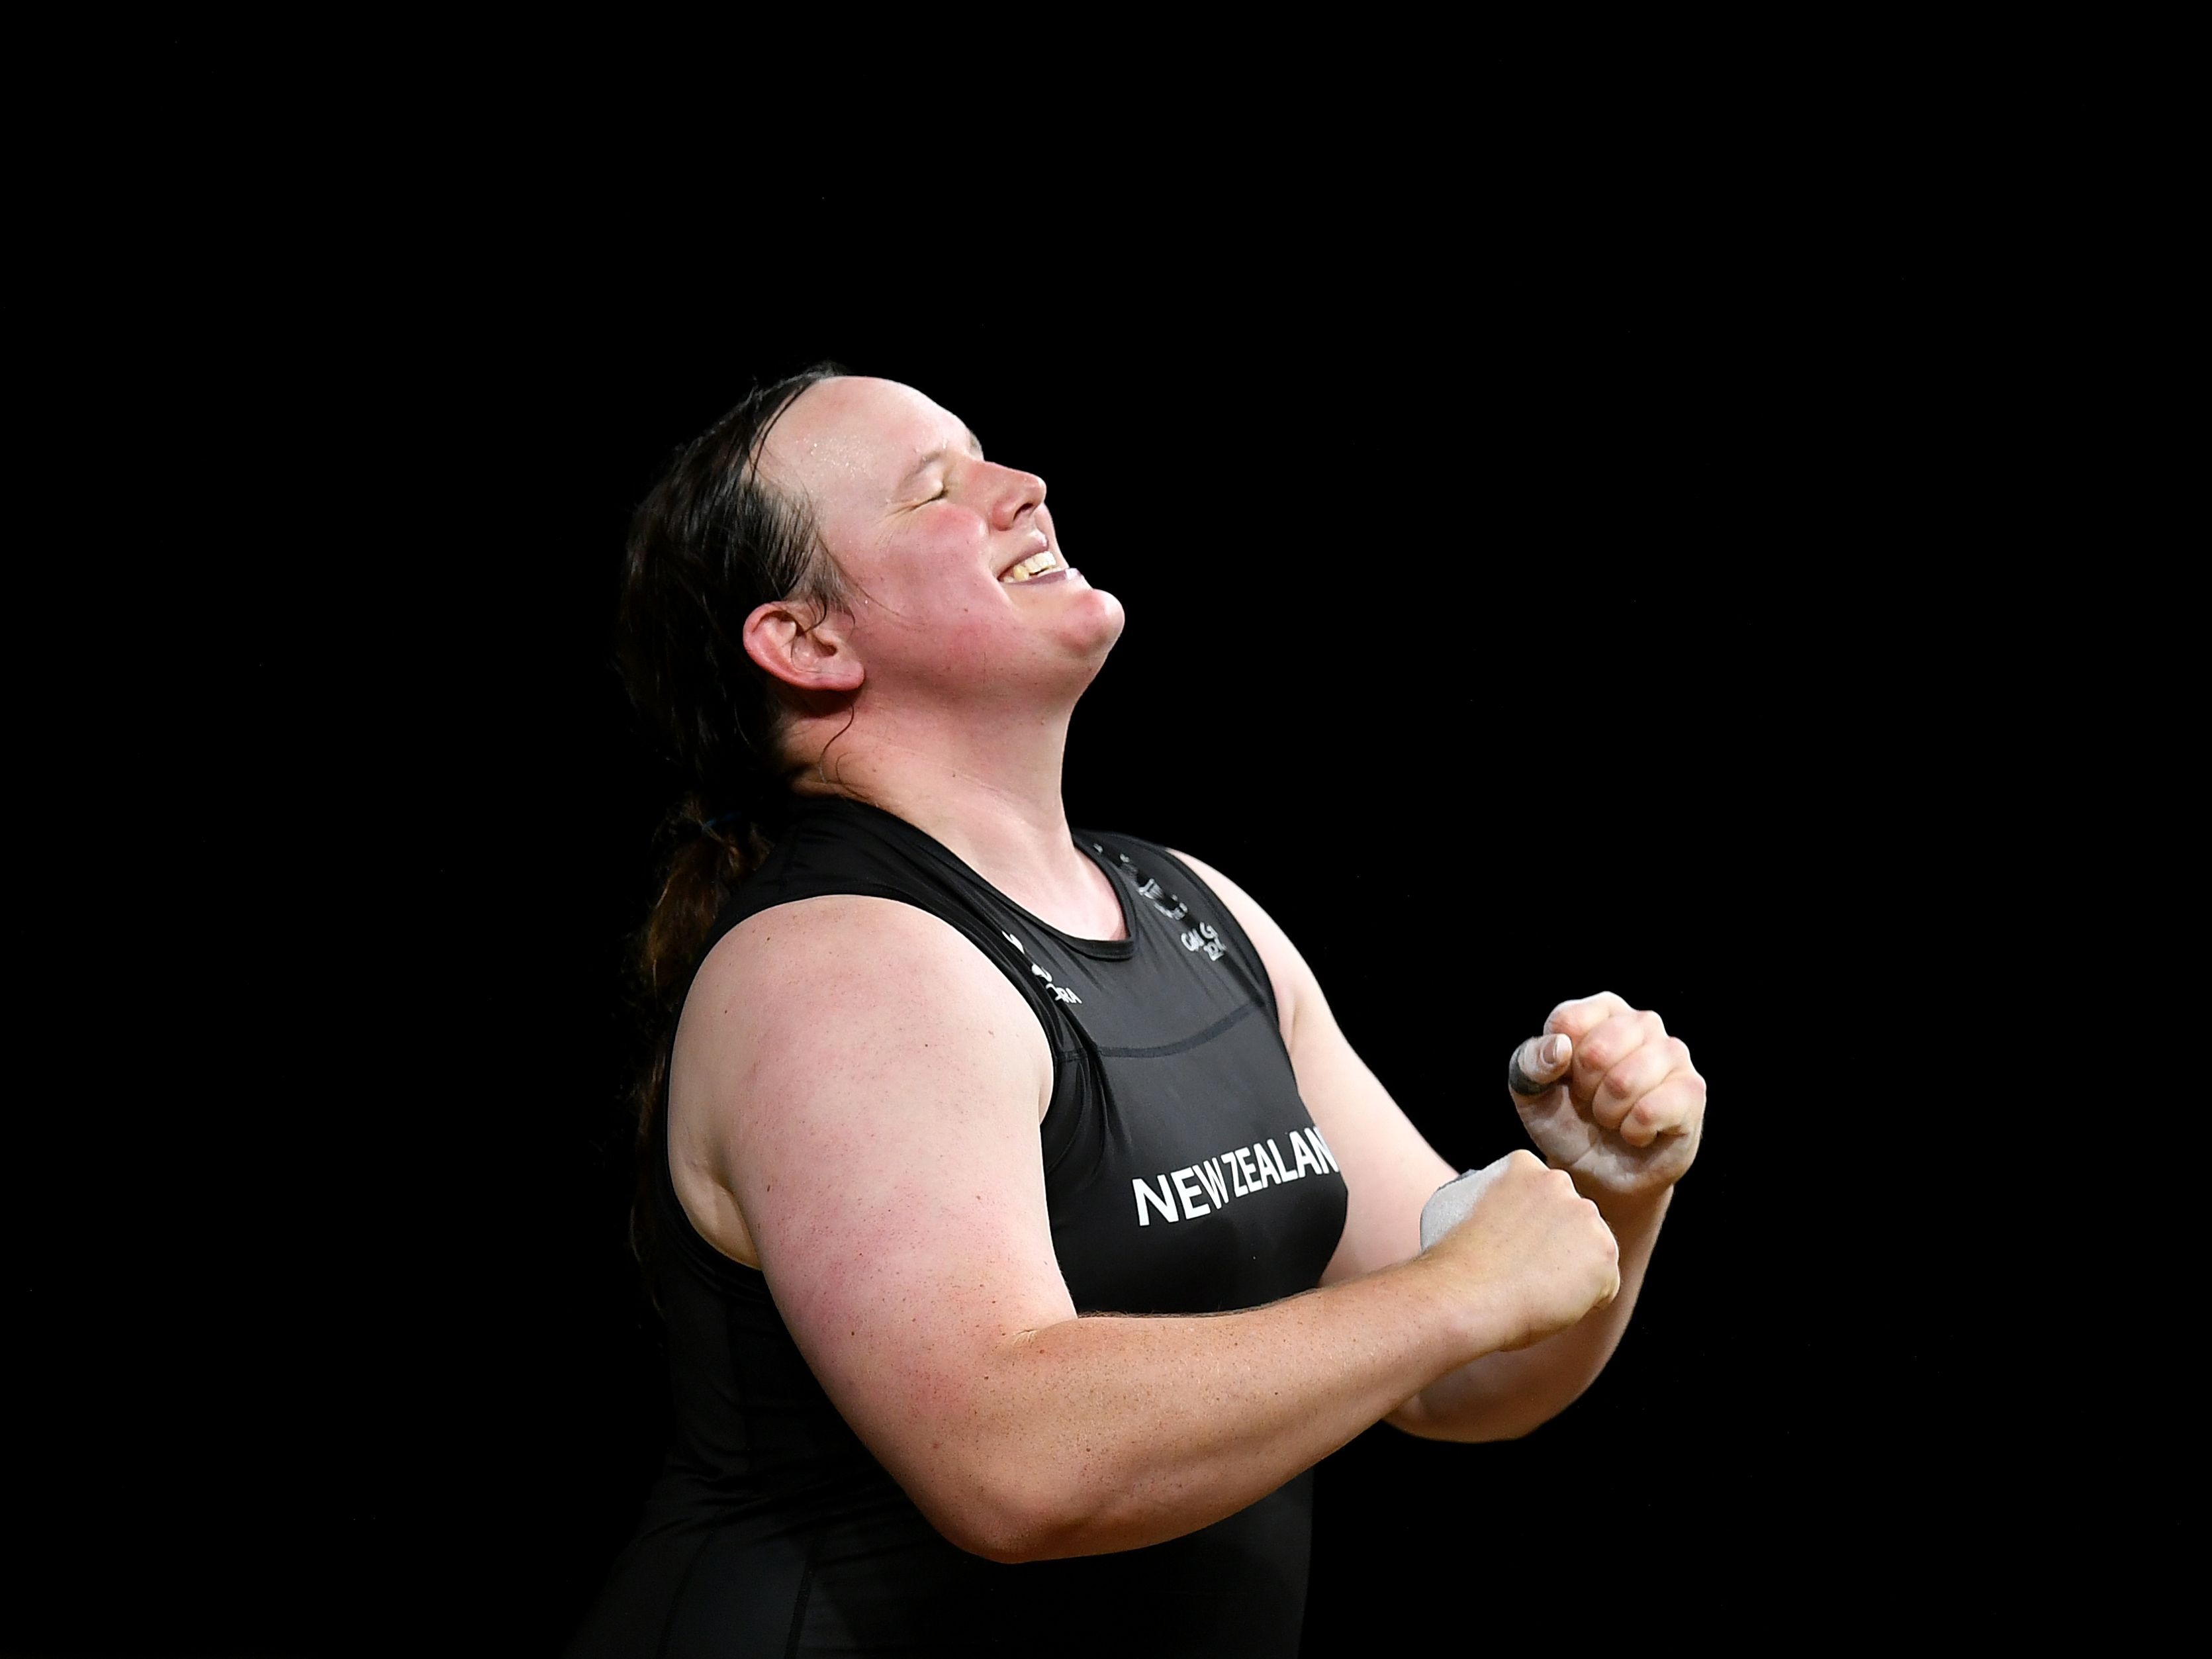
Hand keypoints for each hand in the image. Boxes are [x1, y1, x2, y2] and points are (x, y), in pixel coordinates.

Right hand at [1422, 1150, 1620, 1349]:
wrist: (1466, 1294)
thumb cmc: (1454, 1261)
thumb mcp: (1462, 1205)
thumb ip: (1491, 1197)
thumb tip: (1494, 1208)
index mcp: (1523, 1166)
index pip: (1546, 1200)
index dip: (1531, 1230)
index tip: (1510, 1247)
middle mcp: (1559, 1181)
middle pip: (1572, 1222)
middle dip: (1557, 1247)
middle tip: (1524, 1271)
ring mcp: (1584, 1213)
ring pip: (1591, 1253)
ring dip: (1573, 1273)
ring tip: (1536, 1286)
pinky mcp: (1604, 1249)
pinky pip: (1605, 1285)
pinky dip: (1586, 1301)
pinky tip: (1553, 1300)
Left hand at [1508, 992, 1704, 1205]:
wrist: (1597, 1171)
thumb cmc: (1565, 1120)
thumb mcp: (1531, 1092)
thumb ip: (1531, 1063)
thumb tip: (1560, 1047)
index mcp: (1600, 1010)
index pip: (1569, 1022)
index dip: (1558, 1064)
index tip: (1565, 1080)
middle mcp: (1641, 1022)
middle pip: (1598, 1051)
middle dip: (1585, 1090)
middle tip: (1591, 1103)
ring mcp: (1672, 1053)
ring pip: (1625, 1081)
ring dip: (1608, 1113)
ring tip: (1612, 1118)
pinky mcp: (1692, 1091)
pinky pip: (1651, 1110)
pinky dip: (1632, 1131)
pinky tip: (1636, 1132)